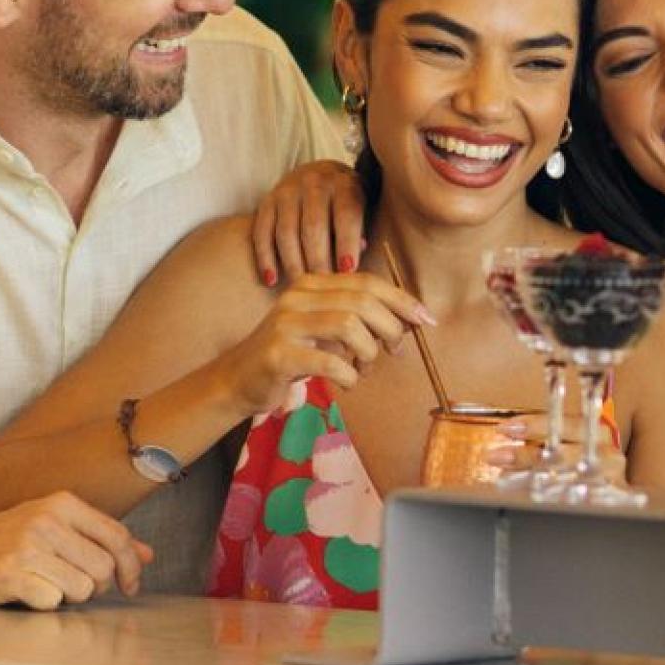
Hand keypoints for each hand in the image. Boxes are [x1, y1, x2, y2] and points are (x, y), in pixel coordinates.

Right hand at [0, 492, 151, 610]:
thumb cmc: (10, 540)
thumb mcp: (56, 528)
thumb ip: (101, 539)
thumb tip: (147, 555)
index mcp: (62, 504)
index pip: (117, 536)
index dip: (131, 566)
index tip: (131, 585)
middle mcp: (46, 521)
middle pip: (104, 567)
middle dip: (98, 586)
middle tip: (77, 586)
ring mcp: (26, 547)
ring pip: (82, 588)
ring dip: (70, 596)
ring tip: (47, 584)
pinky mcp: (9, 574)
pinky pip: (51, 601)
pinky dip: (44, 603)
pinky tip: (26, 591)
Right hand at [218, 271, 434, 417]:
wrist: (238, 379)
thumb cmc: (292, 355)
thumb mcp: (325, 328)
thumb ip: (359, 317)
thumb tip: (412, 318)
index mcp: (312, 284)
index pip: (367, 282)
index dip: (402, 300)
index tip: (426, 319)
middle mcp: (297, 296)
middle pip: (362, 302)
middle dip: (390, 327)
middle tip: (395, 350)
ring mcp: (285, 324)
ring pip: (350, 327)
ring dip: (369, 352)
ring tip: (365, 368)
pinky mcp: (278, 354)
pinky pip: (330, 362)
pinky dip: (349, 375)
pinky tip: (347, 382)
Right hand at [248, 160, 368, 284]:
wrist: (322, 174)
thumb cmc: (347, 203)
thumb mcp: (363, 209)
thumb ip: (359, 234)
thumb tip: (348, 266)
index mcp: (344, 185)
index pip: (346, 215)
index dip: (347, 244)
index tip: (348, 271)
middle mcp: (314, 184)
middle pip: (313, 227)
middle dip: (319, 261)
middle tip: (324, 287)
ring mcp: (287, 191)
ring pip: (286, 232)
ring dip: (293, 264)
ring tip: (301, 287)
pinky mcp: (267, 202)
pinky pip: (261, 232)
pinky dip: (265, 258)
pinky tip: (271, 280)